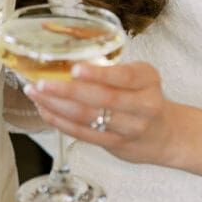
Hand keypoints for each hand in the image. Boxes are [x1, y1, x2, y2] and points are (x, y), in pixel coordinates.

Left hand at [23, 61, 177, 166]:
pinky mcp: (116, 144)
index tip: (75, 68)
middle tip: (41, 83)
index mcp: (148, 80)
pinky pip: (84, 134)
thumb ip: (110, 70)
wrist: (165, 134)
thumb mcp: (139, 77)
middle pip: (103, 99)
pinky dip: (61, 122)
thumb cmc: (143, 96)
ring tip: (35, 94)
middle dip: (67, 91)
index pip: (124, 77)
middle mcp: (143, 105)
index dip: (99, 74)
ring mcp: (130, 128)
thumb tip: (64, 57)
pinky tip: (45, 110)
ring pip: (89, 118)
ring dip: (57, 106)